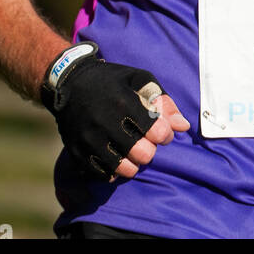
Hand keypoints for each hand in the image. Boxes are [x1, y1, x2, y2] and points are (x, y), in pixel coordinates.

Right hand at [42, 53, 189, 181]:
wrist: (70, 81)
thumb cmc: (111, 80)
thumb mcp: (139, 79)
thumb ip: (163, 101)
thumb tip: (183, 127)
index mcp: (123, 101)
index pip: (157, 131)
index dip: (164, 134)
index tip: (160, 131)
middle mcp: (105, 121)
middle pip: (143, 154)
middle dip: (149, 149)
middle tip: (144, 142)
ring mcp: (89, 138)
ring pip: (124, 168)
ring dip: (133, 163)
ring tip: (131, 151)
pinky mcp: (77, 151)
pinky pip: (103, 174)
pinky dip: (114, 170)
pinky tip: (116, 157)